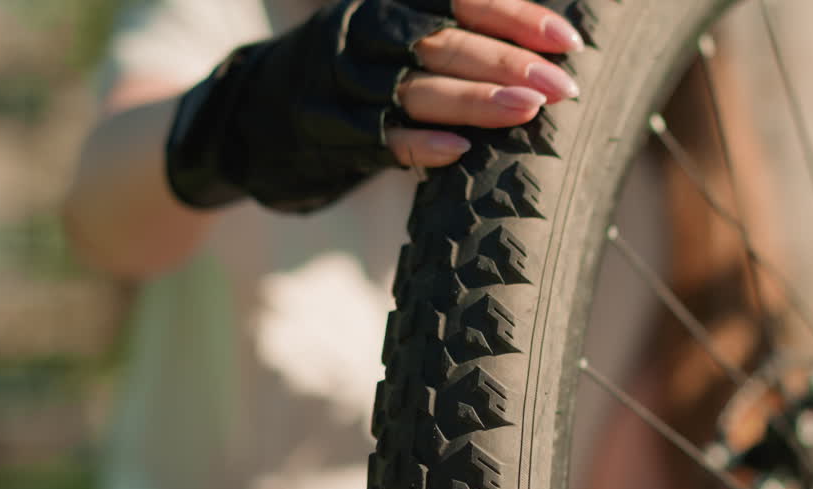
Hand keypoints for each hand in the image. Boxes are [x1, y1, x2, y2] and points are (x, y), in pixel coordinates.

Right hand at [165, 0, 583, 212]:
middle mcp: (362, 36)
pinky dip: (420, 143)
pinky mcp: (325, 136)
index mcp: (384, 5)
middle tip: (562, 85)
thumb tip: (532, 50)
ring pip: (414, 88)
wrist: (246, 115)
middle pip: (443, 41)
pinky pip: (378, 138)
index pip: (459, 0)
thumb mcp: (386, 39)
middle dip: (508, 61)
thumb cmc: (343, 78)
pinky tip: (460, 150)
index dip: (514, 15)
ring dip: (475, 100)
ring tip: (528, 111)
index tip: (566, 40)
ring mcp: (340, 86)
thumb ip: (445, 38)